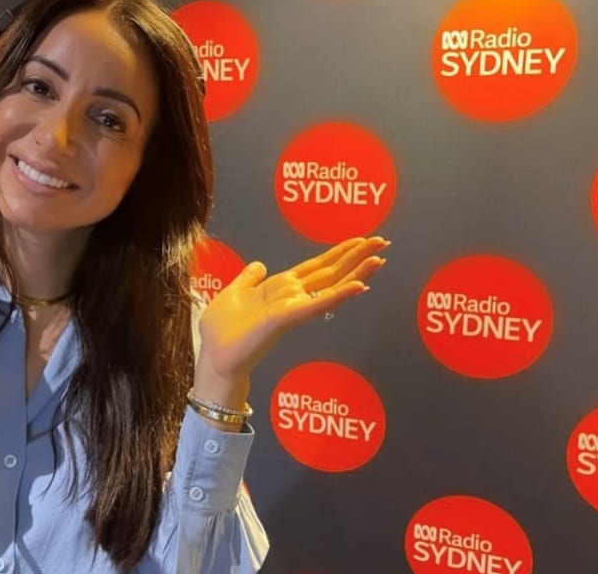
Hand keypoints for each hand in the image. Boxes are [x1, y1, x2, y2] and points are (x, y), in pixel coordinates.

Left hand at [193, 237, 388, 410]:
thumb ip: (248, 279)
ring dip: (356, 270)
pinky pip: (318, 303)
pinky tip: (359, 285)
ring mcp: (293, 307)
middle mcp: (291, 296)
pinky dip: (340, 295)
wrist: (214, 357)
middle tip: (382, 241)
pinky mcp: (287, 317)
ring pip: (330, 284)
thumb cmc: (221, 332)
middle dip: (356, 256)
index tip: (359, 240)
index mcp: (279, 288)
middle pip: (330, 271)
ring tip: (379, 258)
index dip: (337, 252)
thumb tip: (259, 265)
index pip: (315, 266)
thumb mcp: (232, 294)